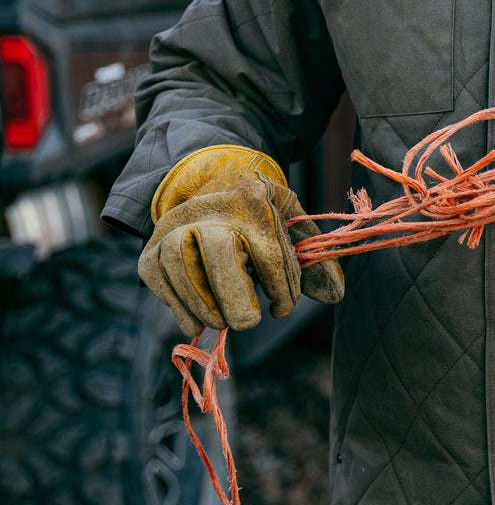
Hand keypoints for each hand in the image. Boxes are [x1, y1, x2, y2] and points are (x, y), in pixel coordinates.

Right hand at [138, 146, 343, 334]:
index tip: (280, 309)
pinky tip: (197, 322)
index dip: (280, 289)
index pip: (269, 252)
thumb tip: (334, 294)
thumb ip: (314, 257)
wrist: (209, 181)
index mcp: (252, 201)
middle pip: (218, 252)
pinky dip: (177, 306)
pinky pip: (158, 278)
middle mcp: (210, 210)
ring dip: (203, 305)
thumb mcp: (291, 221)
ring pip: (180, 266)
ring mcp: (175, 226)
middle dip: (234, 295)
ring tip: (222, 322)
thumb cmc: (259, 213)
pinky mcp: (151, 246)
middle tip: (247, 323)